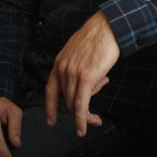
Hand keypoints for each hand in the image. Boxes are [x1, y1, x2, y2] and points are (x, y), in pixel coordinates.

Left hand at [45, 10, 119, 136]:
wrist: (107, 27)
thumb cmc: (98, 38)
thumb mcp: (80, 52)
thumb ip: (78, 67)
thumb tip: (89, 84)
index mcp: (60, 62)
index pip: (50, 89)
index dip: (50, 107)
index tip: (51, 120)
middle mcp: (62, 69)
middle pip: (66, 99)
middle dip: (78, 111)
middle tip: (93, 117)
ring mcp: (73, 73)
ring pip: (74, 104)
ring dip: (85, 116)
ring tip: (97, 120)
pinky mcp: (86, 78)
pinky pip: (80, 105)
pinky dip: (82, 119)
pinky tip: (84, 128)